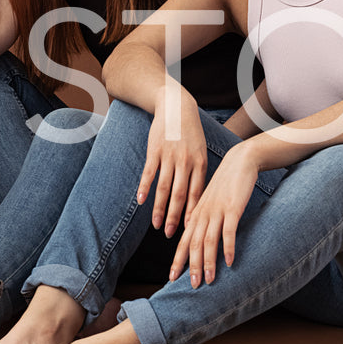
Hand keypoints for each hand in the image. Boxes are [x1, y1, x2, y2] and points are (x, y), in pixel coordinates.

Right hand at [136, 89, 206, 236]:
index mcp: (200, 164)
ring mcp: (169, 156)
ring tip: (156, 225)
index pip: (197, 194)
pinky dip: (145, 188)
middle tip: (171, 235)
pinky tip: (141, 202)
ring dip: (159, 208)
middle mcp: (186, 161)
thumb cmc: (191, 134)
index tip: (190, 231)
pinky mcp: (155, 150)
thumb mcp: (201, 151)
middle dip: (175, 218)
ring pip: (164, 188)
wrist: (177, 108)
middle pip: (180, 195)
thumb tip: (199, 200)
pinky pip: (149, 173)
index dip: (193, 214)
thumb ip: (198, 173)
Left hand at [171, 143, 257, 286]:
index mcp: (196, 214)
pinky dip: (228, 247)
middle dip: (192, 266)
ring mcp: (217, 211)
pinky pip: (229, 231)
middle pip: (194, 244)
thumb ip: (203, 219)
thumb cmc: (225, 184)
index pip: (184, 240)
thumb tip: (196, 236)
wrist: (239, 161)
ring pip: (209, 240)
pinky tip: (230, 261)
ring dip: (208, 262)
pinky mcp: (233, 208)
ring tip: (208, 280)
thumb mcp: (209, 202)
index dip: (178, 259)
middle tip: (192, 286)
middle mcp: (203, 214)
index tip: (172, 277)